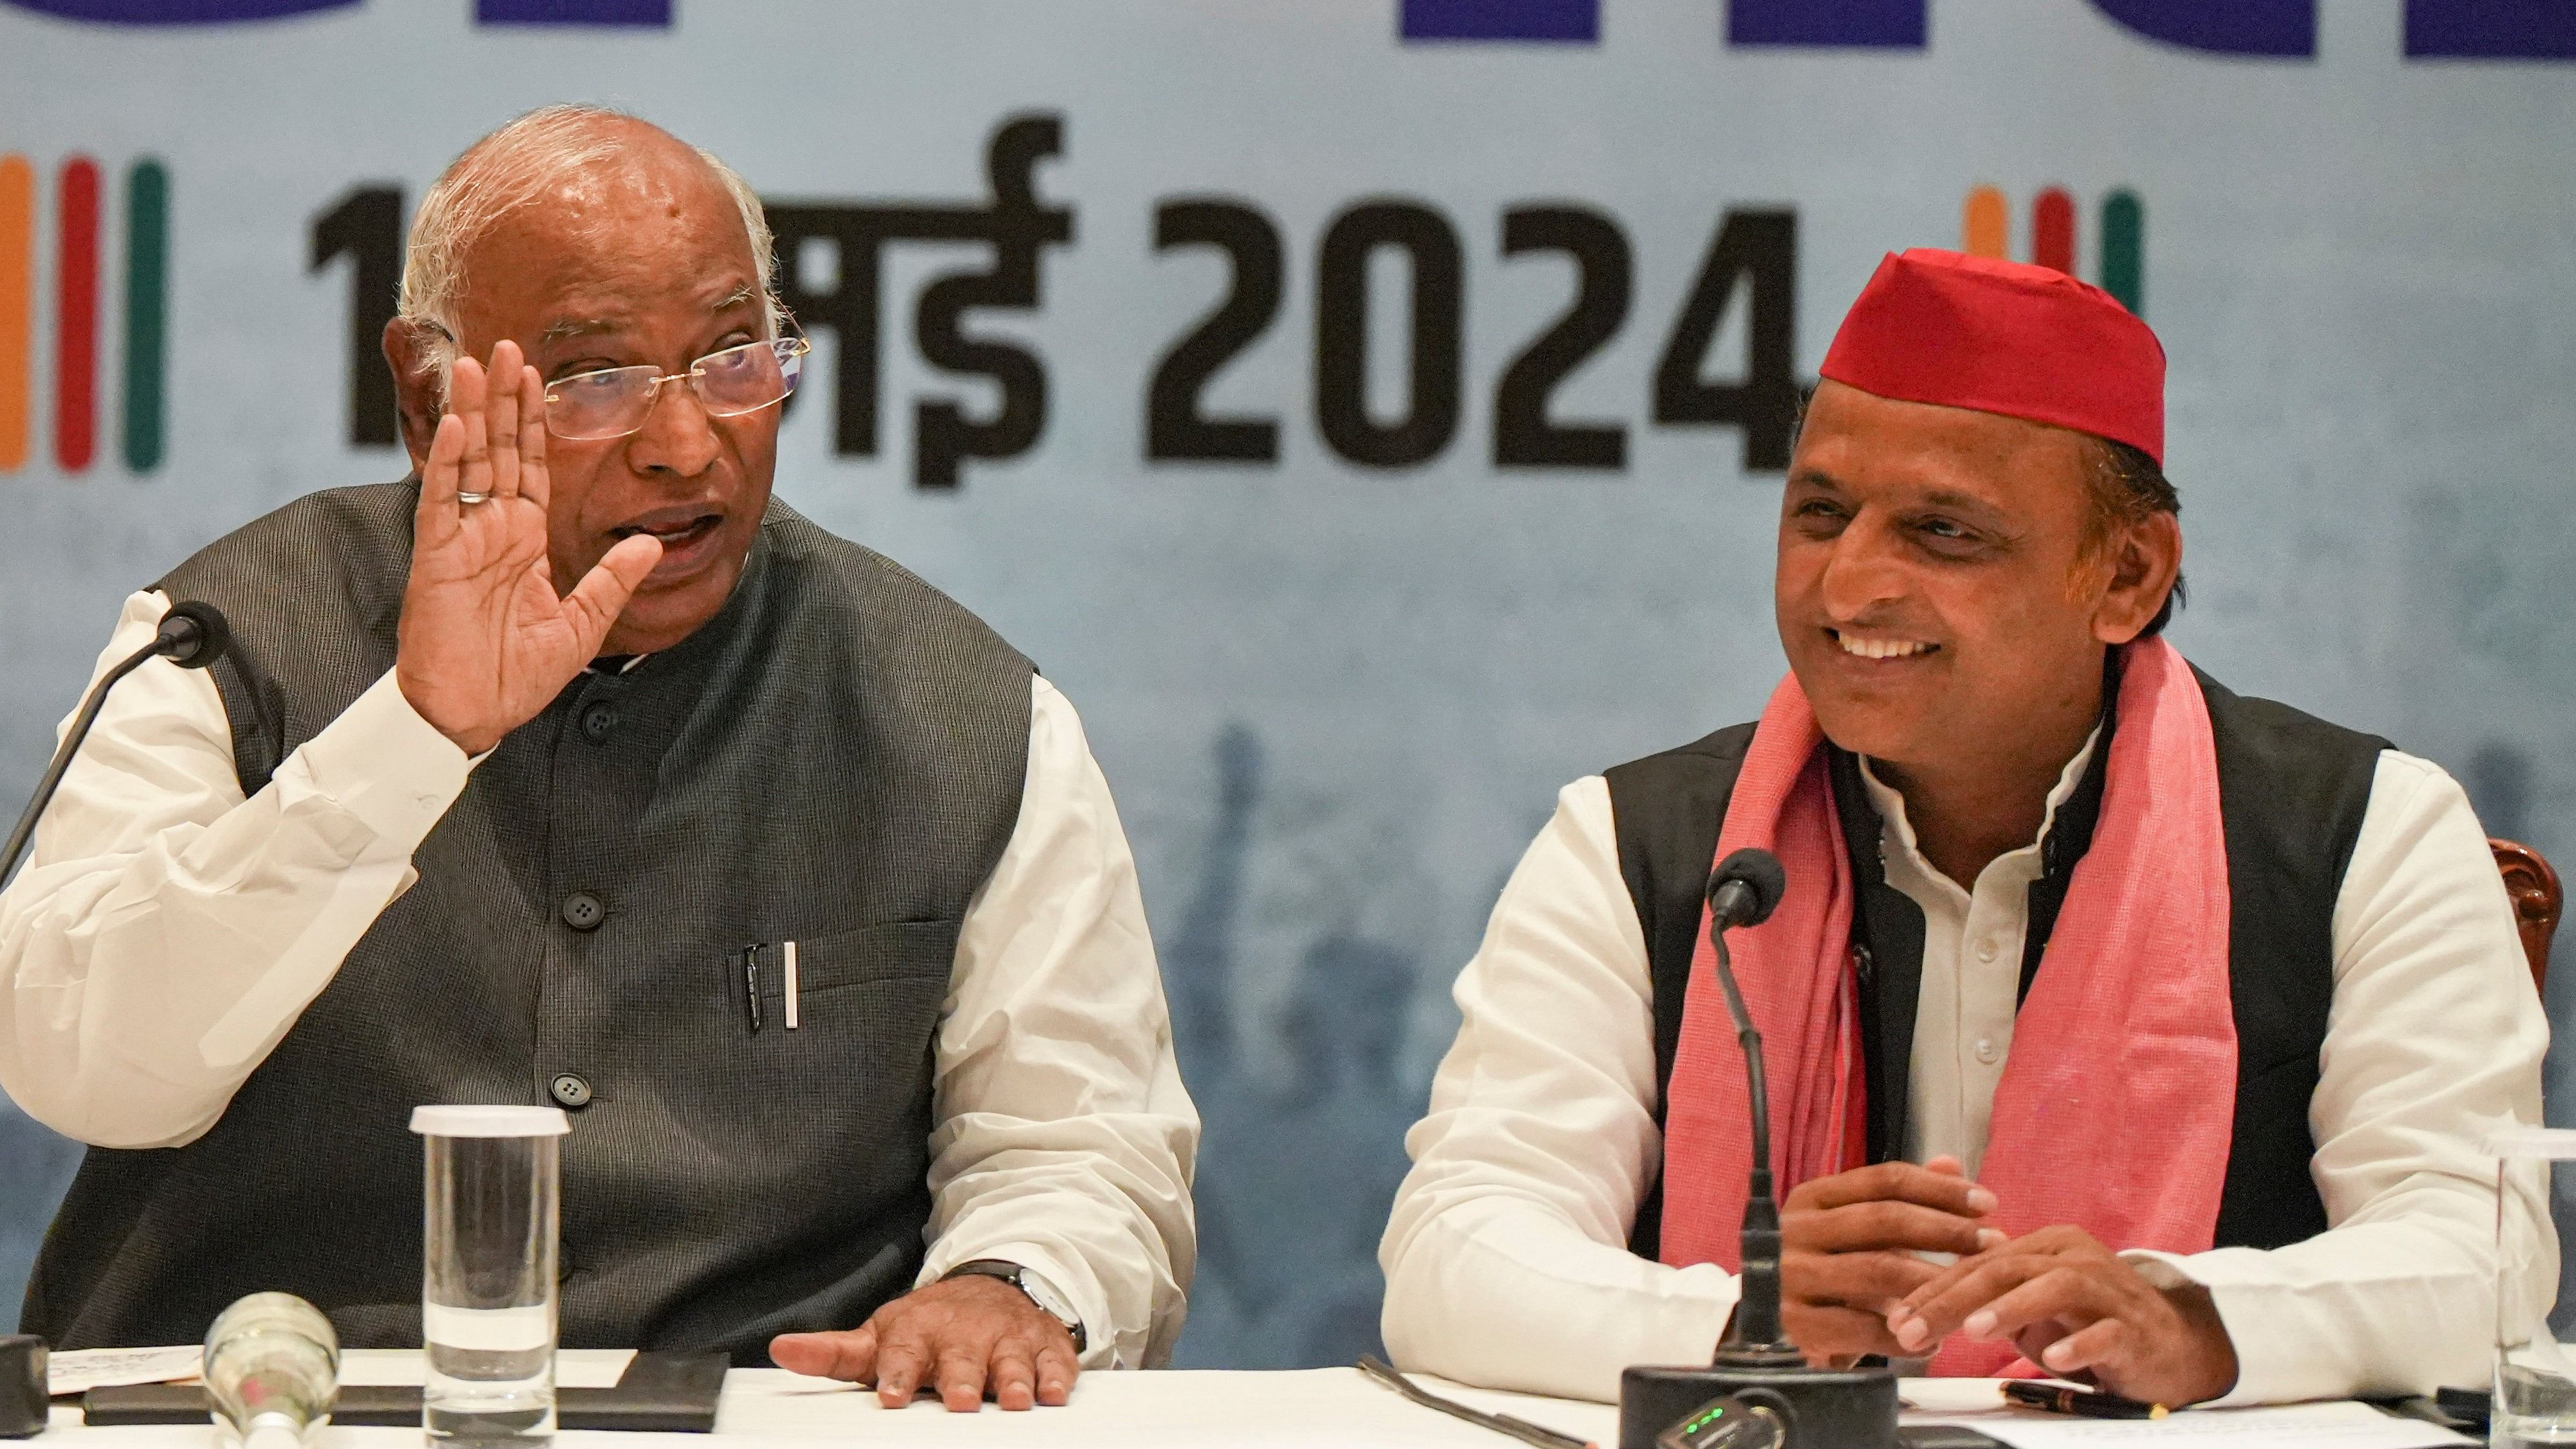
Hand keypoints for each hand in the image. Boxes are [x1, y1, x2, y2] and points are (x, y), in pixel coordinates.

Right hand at [395, 341, 661, 755]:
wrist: (472, 713)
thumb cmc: (515, 675)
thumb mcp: (583, 625)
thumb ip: (613, 580)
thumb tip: (652, 543)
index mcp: (523, 541)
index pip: (528, 466)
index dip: (531, 422)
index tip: (537, 376)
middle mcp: (491, 530)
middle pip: (496, 449)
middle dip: (500, 399)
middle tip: (504, 346)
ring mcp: (461, 539)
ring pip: (466, 462)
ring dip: (471, 412)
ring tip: (474, 364)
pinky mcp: (438, 558)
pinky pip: (442, 501)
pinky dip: (448, 463)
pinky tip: (458, 426)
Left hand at [768, 1275, 1079, 1412]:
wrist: (992, 1286)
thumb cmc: (929, 1327)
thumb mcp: (880, 1334)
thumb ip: (833, 1352)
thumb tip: (781, 1350)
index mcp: (917, 1332)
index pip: (902, 1353)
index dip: (896, 1374)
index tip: (889, 1396)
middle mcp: (963, 1334)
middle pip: (961, 1358)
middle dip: (962, 1378)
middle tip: (960, 1400)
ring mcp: (1006, 1338)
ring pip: (1011, 1360)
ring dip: (1013, 1379)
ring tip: (1015, 1401)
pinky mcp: (1043, 1344)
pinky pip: (1053, 1359)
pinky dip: (1056, 1375)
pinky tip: (1054, 1392)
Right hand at [1777, 1155, 2005, 1361]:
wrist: (1762, 1325)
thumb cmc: (1822, 1270)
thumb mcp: (1853, 1228)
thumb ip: (1899, 1198)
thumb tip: (1951, 1163)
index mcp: (1812, 1199)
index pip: (1884, 1180)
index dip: (1940, 1190)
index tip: (1988, 1204)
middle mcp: (1796, 1230)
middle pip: (1884, 1220)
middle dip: (1947, 1230)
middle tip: (1994, 1243)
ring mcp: (1792, 1277)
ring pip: (1877, 1272)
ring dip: (1933, 1281)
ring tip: (1973, 1291)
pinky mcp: (1795, 1324)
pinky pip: (1863, 1328)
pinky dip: (1906, 1335)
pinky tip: (1935, 1342)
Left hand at [1886, 1224, 2238, 1405]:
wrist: (2168, 1345)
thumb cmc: (2089, 1323)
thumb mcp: (2029, 1304)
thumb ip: (1984, 1296)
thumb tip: (1916, 1306)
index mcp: (2044, 1246)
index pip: (1977, 1262)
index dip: (1932, 1288)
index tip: (1896, 1316)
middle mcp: (2073, 1257)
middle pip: (2005, 1268)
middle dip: (1952, 1299)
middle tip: (1914, 1328)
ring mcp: (2107, 1290)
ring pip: (2055, 1286)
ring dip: (2011, 1308)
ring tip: (1974, 1330)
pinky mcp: (2135, 1328)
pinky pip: (2107, 1332)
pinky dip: (2079, 1343)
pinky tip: (2055, 1357)